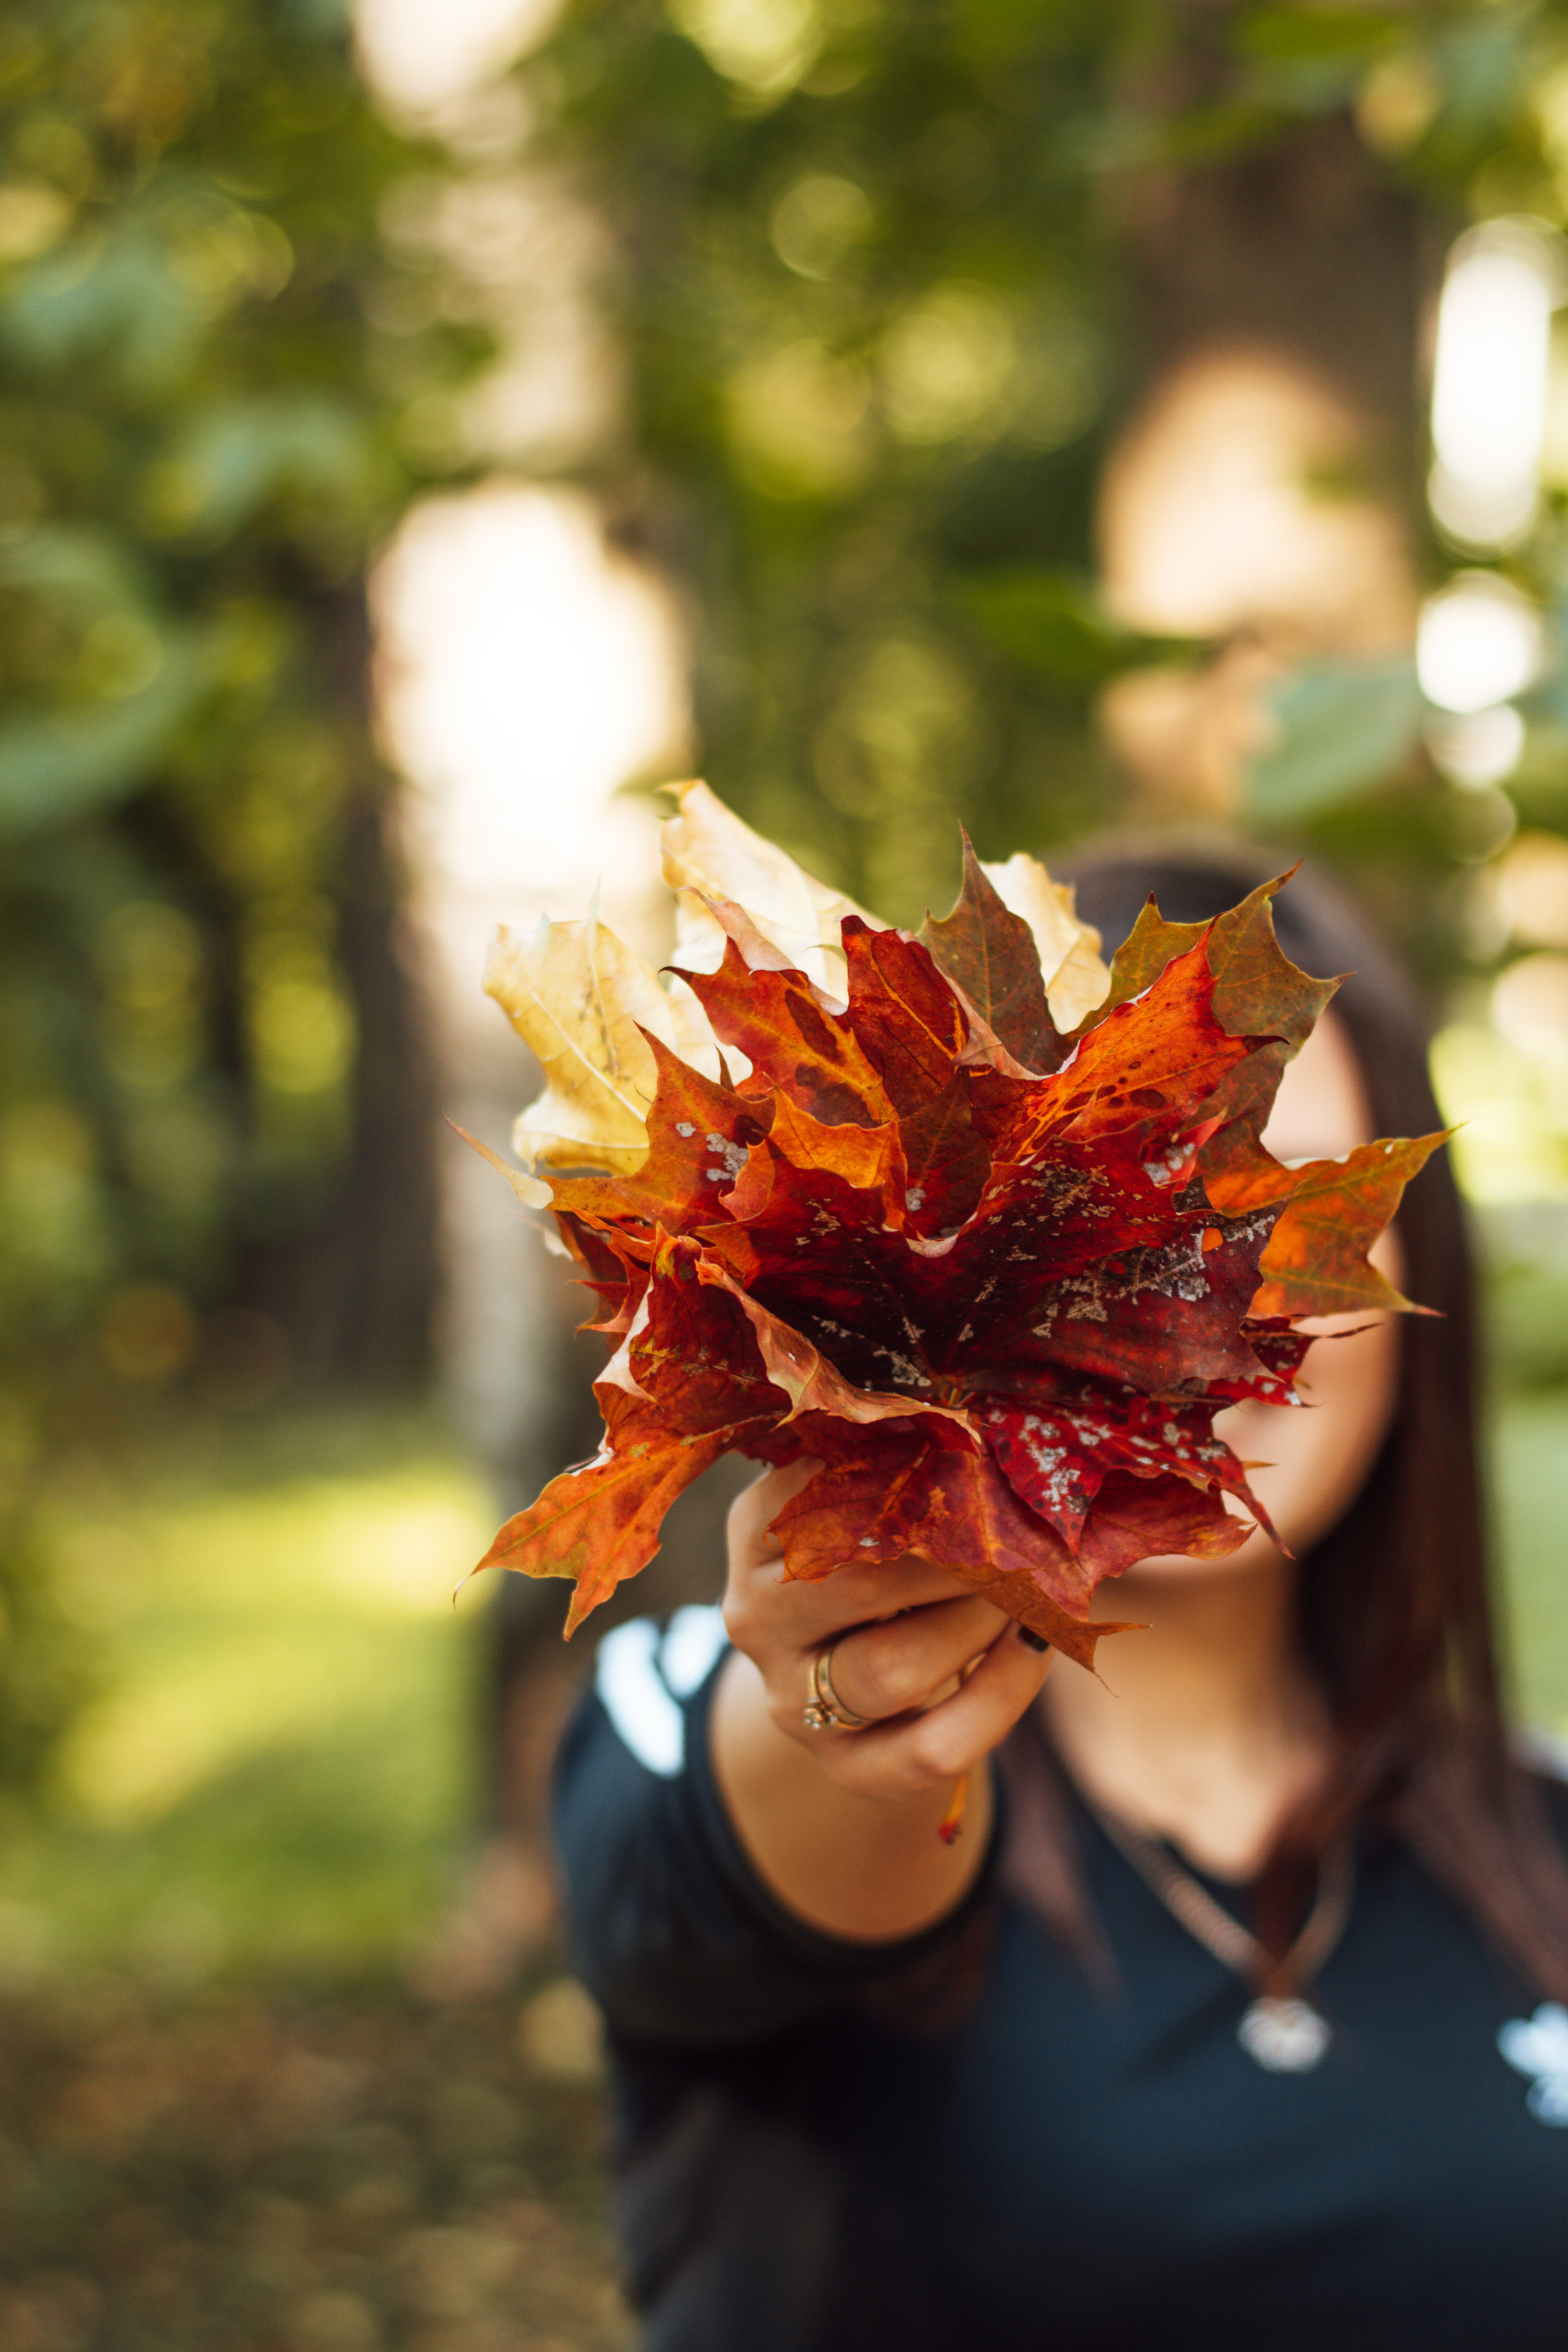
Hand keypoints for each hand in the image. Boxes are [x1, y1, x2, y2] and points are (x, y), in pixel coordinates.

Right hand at [721, 1457, 1053, 1810]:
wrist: (836, 1669)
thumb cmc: (869, 1554)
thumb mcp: (857, 1501)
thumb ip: (897, 1468)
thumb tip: (985, 1432)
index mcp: (758, 1528)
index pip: (829, 1491)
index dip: (919, 1475)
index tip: (985, 1459)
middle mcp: (757, 1616)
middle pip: (862, 1584)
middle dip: (961, 1558)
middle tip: (1024, 1534)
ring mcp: (792, 1700)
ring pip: (893, 1669)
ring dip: (979, 1623)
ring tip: (1031, 1589)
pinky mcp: (845, 1768)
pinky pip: (931, 1748)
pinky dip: (1000, 1697)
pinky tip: (1035, 1649)